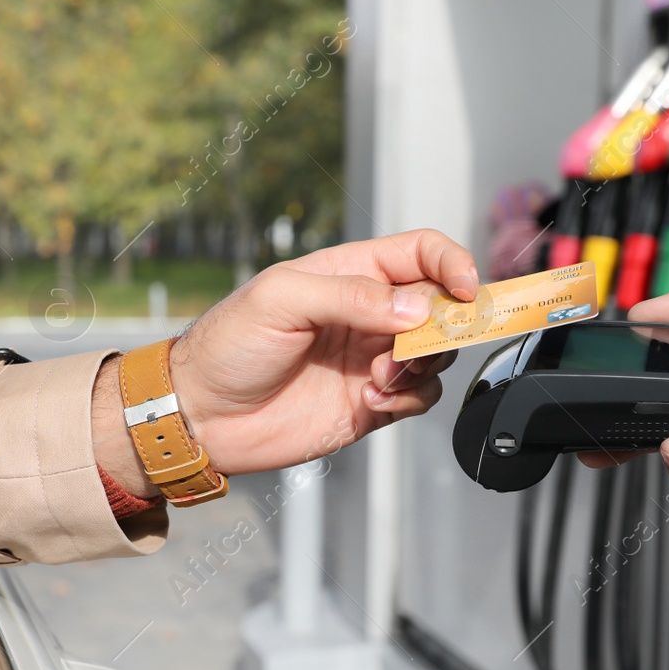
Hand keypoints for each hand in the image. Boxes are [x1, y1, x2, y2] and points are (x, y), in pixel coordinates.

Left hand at [95, 229, 478, 494]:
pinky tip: (371, 402)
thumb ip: (351, 297)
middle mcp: (368, 313)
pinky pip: (419, 397)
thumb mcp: (281, 300)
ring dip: (422, 365)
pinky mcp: (371, 403)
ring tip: (380, 379)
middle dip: (443, 325)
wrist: (201, 415)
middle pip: (440, 306)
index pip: (422, 254)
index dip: (453, 265)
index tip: (467, 290)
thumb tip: (416, 311)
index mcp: (349, 272)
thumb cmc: (227, 345)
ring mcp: (372, 359)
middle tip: (415, 347)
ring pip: (436, 354)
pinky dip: (409, 400)